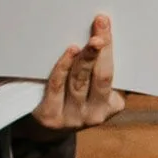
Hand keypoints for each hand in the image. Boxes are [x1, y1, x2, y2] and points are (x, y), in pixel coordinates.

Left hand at [21, 13, 125, 134]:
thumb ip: (103, 75)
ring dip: (87, 57)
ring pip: (81, 81)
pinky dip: (64, 66)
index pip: (115, 76)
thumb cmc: (71, 100)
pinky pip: (58, 86)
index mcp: (112, 107)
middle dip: (103, 50)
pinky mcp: (50, 116)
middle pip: (102, 78)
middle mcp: (95, 115)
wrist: (41, 130)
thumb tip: (114, 41)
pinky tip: (71, 51)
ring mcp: (72, 117)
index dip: (111, 52)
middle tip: (102, 27)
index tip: (107, 28)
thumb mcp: (93, 94)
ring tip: (91, 40)